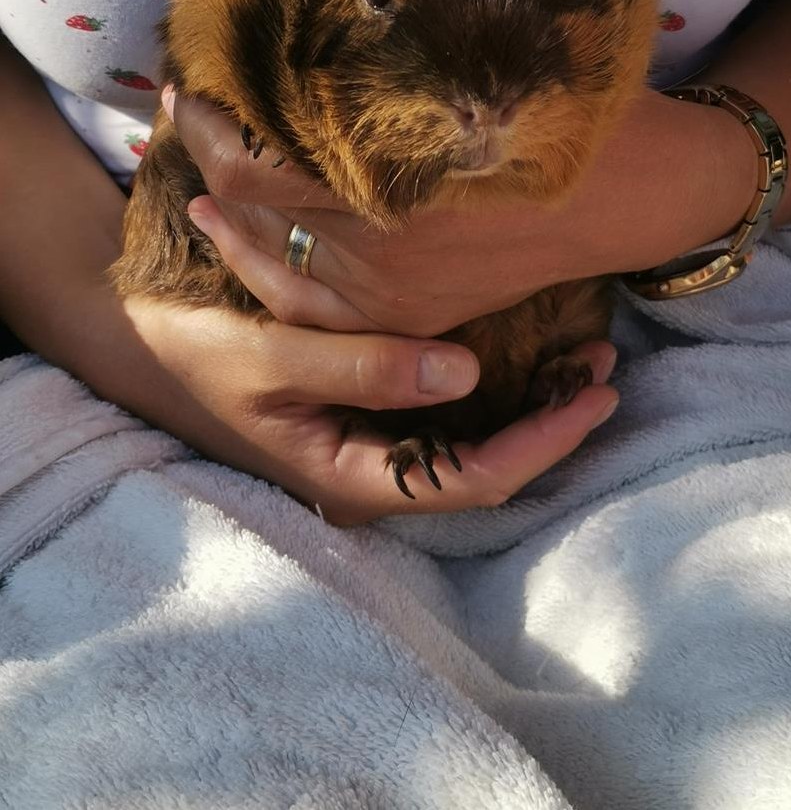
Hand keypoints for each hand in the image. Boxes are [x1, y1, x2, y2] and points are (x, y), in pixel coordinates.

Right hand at [89, 289, 617, 525]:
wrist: (146, 351)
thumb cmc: (200, 356)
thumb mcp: (273, 357)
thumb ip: (363, 365)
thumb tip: (465, 372)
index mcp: (353, 479)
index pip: (474, 479)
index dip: (541, 442)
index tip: (594, 395)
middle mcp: (372, 477)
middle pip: (486, 469)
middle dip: (550, 425)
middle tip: (604, 366)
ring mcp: (371, 452)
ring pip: (473, 445)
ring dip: (530, 406)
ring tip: (584, 359)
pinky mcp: (368, 422)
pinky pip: (448, 421)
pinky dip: (494, 390)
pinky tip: (524, 354)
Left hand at [165, 85, 755, 336]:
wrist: (630, 193)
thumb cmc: (562, 107)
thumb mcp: (480, 50)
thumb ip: (399, 37)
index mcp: (392, 178)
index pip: (253, 155)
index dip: (212, 111)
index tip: (196, 69)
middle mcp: (378, 248)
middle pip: (250, 199)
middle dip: (208, 145)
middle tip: (184, 99)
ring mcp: (390, 295)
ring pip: (269, 249)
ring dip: (224, 199)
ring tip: (197, 154)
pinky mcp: (405, 316)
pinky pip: (305, 301)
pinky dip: (257, 263)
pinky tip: (223, 228)